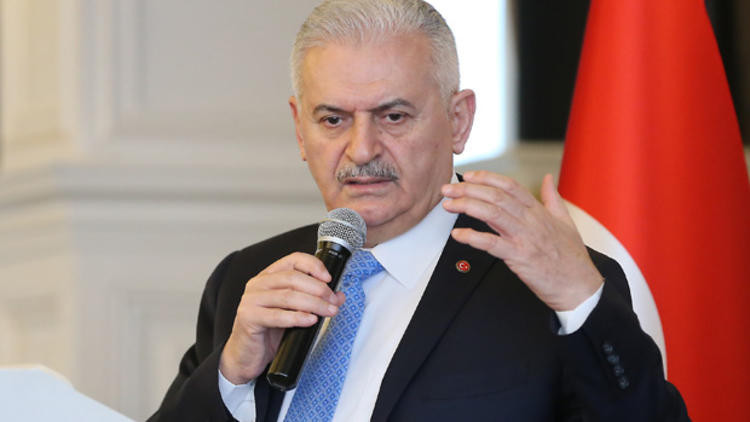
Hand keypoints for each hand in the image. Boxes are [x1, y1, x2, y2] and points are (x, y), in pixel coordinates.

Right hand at [219, 252, 345, 383]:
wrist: (247, 354)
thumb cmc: (268, 330)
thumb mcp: (294, 311)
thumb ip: (314, 300)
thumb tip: (338, 296)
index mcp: (269, 276)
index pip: (293, 260)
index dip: (313, 266)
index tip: (329, 278)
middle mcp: (258, 284)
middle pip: (293, 278)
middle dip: (318, 288)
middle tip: (332, 300)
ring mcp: (251, 300)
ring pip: (287, 296)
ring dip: (313, 303)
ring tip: (328, 311)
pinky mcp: (248, 318)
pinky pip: (277, 316)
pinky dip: (297, 317)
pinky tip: (310, 320)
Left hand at [441, 171, 602, 310]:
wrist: (580, 286)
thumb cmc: (572, 258)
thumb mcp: (566, 221)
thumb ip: (553, 198)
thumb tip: (547, 179)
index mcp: (539, 211)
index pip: (510, 186)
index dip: (487, 178)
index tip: (468, 176)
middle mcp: (530, 221)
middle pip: (496, 197)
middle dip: (468, 190)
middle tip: (448, 189)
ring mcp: (525, 238)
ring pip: (492, 214)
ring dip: (467, 206)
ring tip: (449, 205)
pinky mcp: (520, 257)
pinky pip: (492, 244)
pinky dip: (473, 238)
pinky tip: (458, 235)